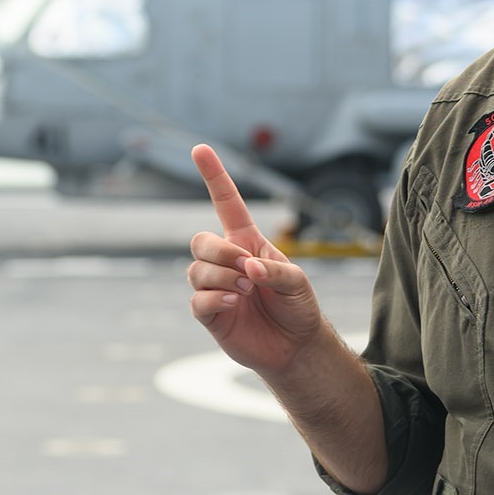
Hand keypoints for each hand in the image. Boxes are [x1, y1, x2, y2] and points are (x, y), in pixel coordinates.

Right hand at [186, 143, 327, 375]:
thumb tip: (246, 270)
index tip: (200, 148)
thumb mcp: (297, 282)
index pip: (226, 204)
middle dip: (220, 252)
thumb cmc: (298, 306)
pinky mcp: (209, 314)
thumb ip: (274, 271)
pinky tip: (233, 304)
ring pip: (195, 270)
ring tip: (246, 290)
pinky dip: (214, 299)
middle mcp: (226, 262)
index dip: (214, 176)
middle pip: (200, 241)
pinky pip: (197, 300)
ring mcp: (215, 287)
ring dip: (221, 278)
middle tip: (246, 271)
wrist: (295, 345)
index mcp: (248, 243)